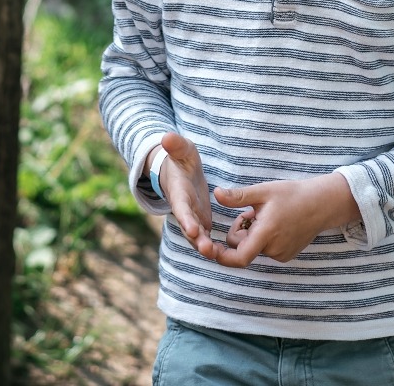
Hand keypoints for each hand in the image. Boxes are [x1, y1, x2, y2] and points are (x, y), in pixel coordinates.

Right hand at [159, 132, 214, 255]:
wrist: (179, 172)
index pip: (181, 208)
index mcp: (179, 193)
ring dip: (205, 247)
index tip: (193, 229)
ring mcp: (191, 217)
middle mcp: (184, 209)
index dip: (186, 219)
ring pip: (197, 237)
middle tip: (207, 250)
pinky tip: (227, 255)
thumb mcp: (181, 150)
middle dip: (196, 240)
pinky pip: (206, 237)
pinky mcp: (200, 221)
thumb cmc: (180, 159)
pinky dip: (213, 247)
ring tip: (218, 256)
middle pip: (189, 227)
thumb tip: (166, 136)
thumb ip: (175, 145)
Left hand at [207, 172, 359, 266]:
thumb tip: (216, 194)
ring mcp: (281, 254)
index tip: (210, 249)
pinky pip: (265, 249)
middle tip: (249, 212)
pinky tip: (275, 223)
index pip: (240, 257)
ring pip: (253, 247)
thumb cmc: (292, 194)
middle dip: (239, 231)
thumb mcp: (263, 191)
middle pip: (242, 247)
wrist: (321, 204)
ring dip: (252, 234)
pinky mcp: (286, 255)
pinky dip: (263, 238)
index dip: (222, 257)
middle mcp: (273, 249)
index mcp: (266, 233)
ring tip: (265, 215)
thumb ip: (238, 196)